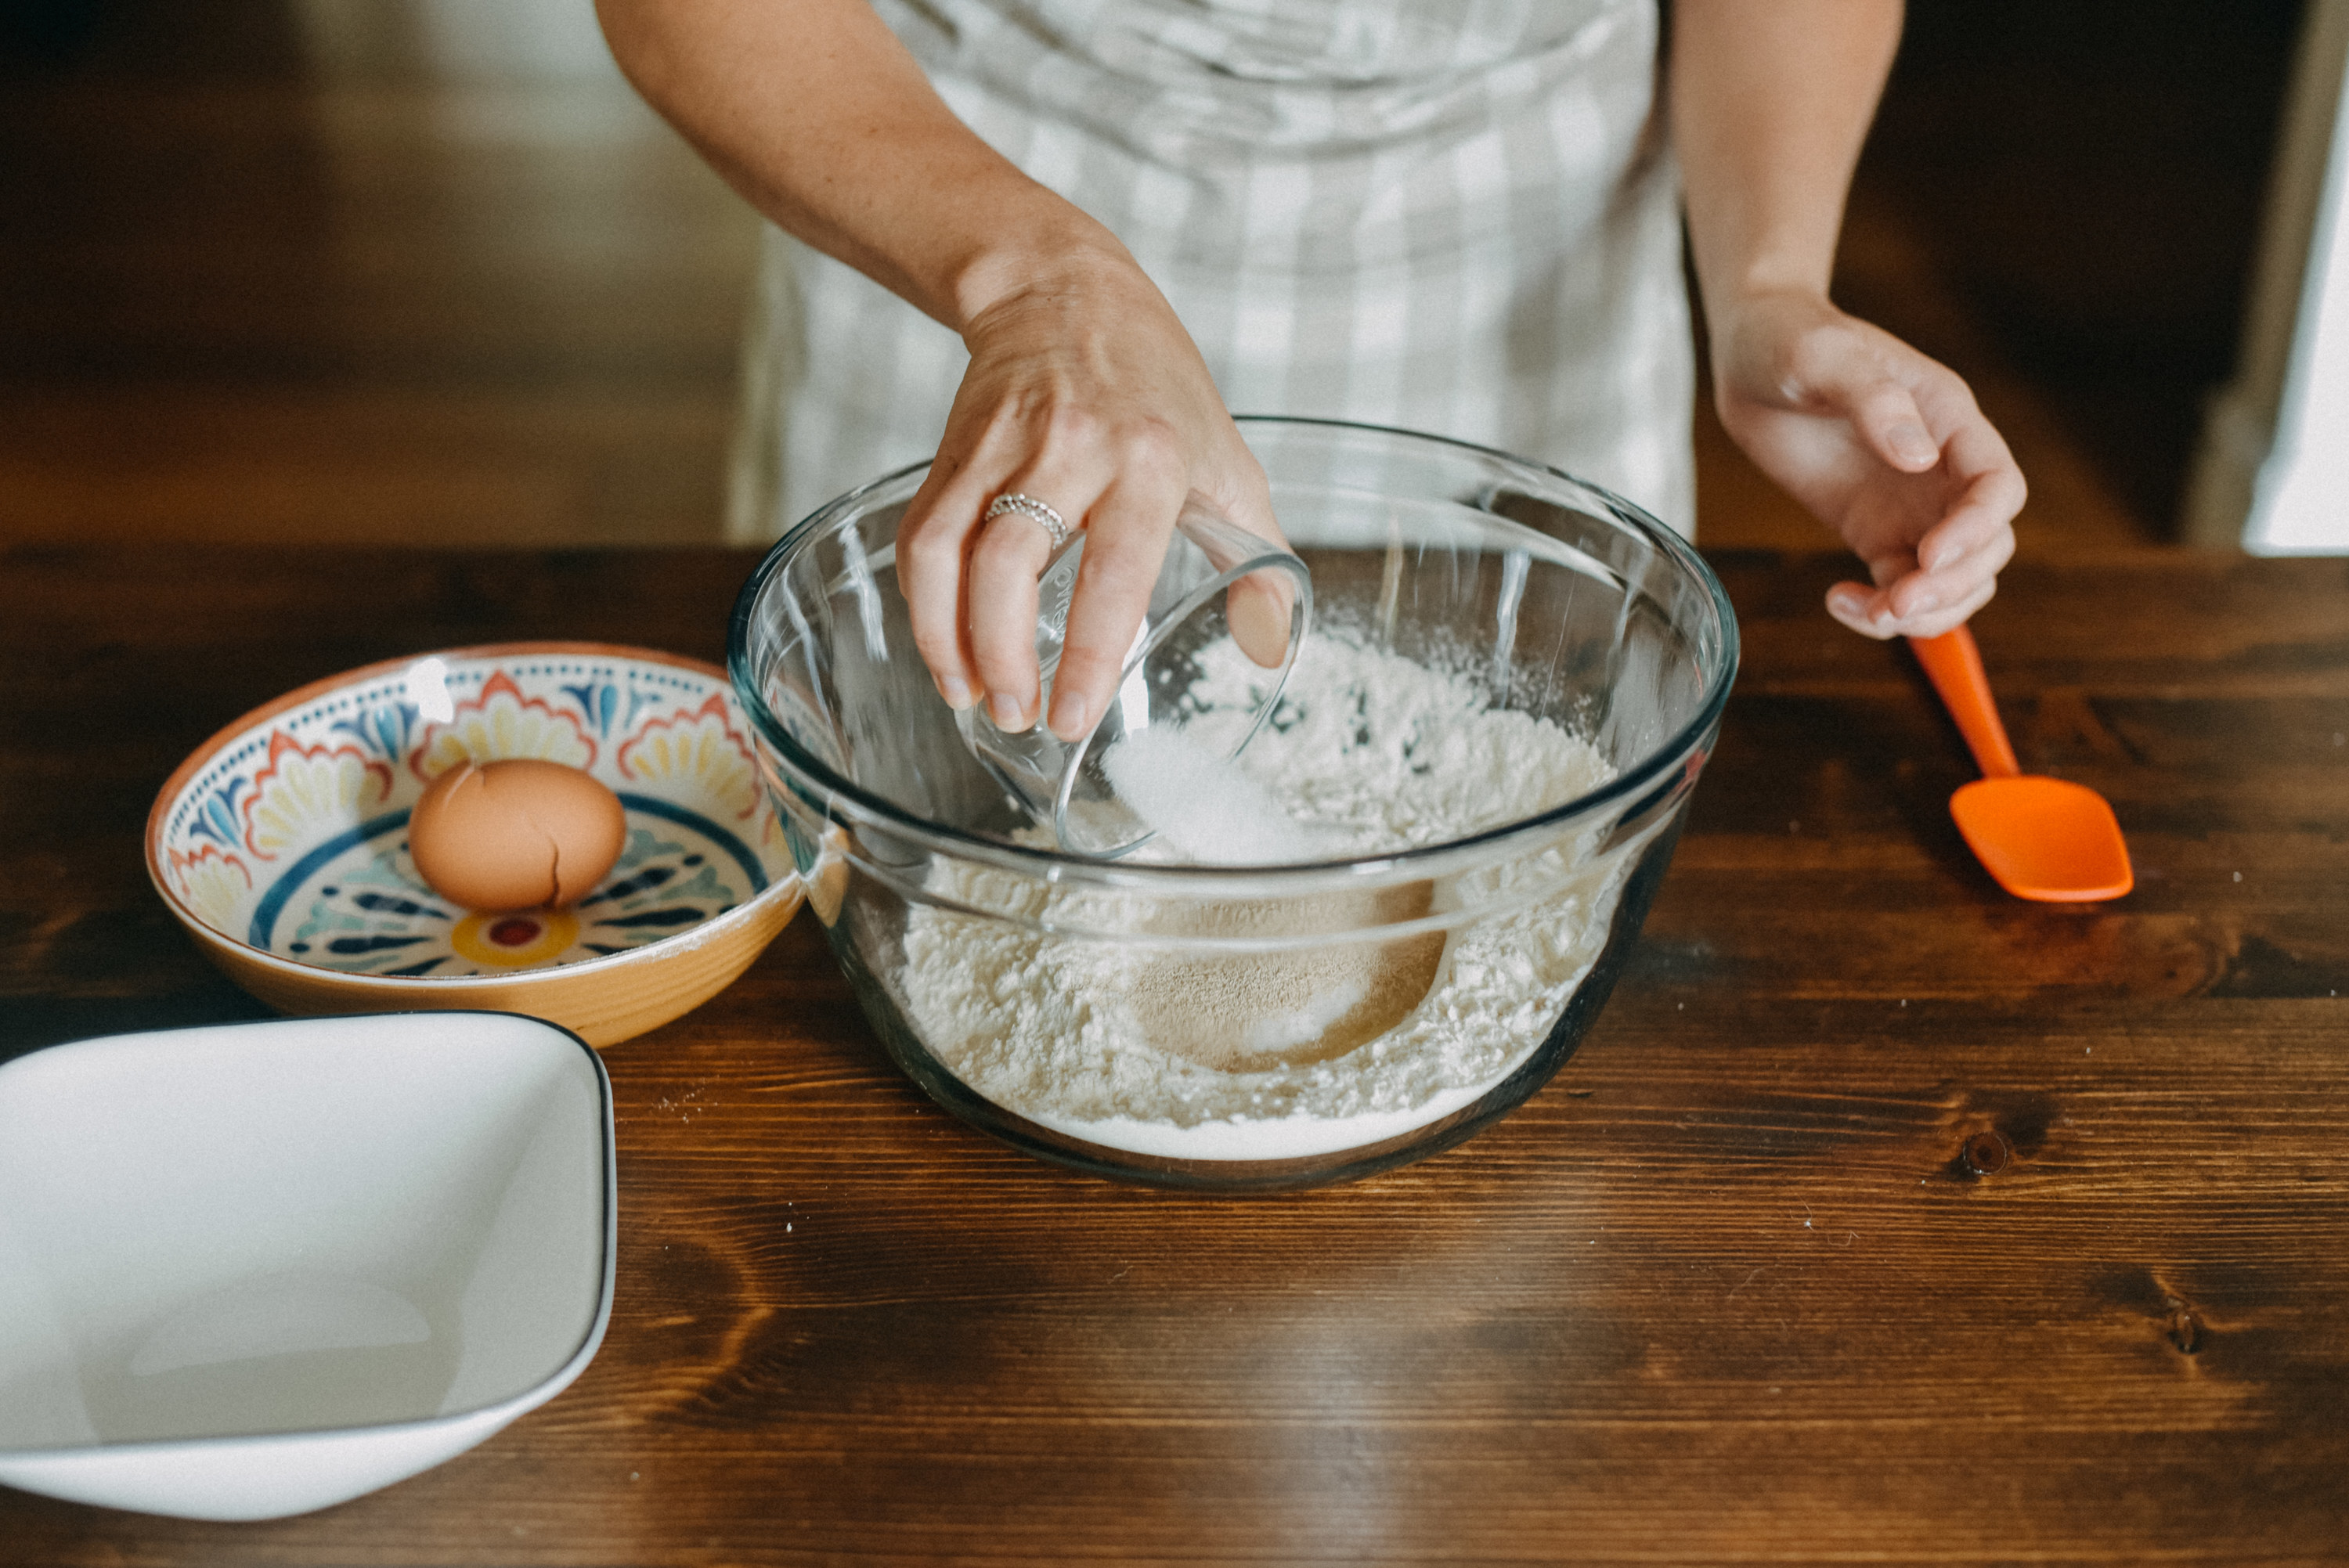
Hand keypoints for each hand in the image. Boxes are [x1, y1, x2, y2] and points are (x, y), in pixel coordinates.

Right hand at [894, 243, 1289, 742]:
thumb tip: (1271, 647)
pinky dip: (924, 605)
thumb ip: (1258, 557)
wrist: (1065, 290)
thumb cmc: (1156, 385)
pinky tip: (944, 649)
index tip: (1074, 714)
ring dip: (950, 640)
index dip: (1088, 649)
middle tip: (1020, 715)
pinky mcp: (952, 450)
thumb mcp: (1226, 460)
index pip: (1115, 569)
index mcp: (1150, 459)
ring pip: (951, 552)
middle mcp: (1072, 448)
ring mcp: (1002, 447)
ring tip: (973, 696)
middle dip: (1002, 655)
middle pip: (1010, 565)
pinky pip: (921, 537)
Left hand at [1710, 287, 2023, 638]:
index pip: (1997, 486)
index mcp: (1950, 419)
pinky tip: (1838, 602)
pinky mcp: (1872, 531)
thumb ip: (1873, 399)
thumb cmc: (1790, 340)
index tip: (1930, 554)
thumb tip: (1919, 456)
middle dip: (1953, 585)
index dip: (1978, 528)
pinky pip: (1899, 586)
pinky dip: (1881, 611)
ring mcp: (1910, 506)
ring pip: (1954, 578)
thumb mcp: (1823, 357)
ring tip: (1871, 612)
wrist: (1749, 358)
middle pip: (1988, 546)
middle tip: (1896, 604)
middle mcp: (1942, 469)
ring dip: (1926, 611)